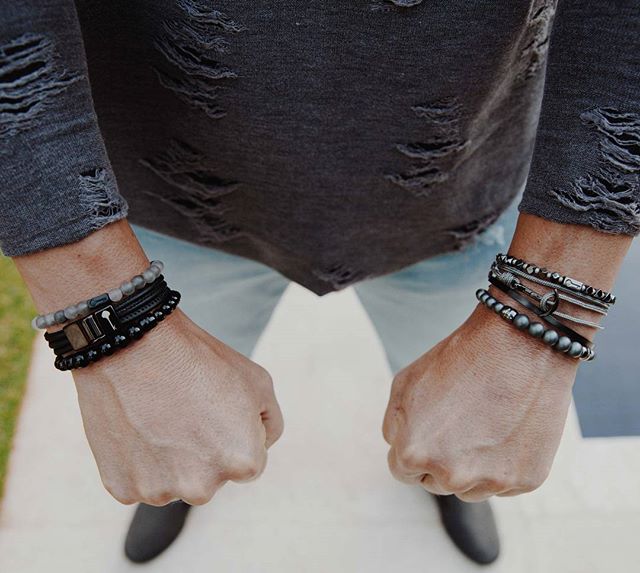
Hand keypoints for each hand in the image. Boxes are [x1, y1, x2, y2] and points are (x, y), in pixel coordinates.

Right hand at [74, 308, 282, 505]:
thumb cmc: (199, 361)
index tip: (215, 410)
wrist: (136, 345)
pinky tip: (137, 427)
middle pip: (210, 478)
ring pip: (173, 482)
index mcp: (243, 463)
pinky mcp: (123, 488)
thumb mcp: (258, 383)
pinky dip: (138, 461)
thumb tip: (261, 447)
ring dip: (169, 460)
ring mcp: (160, 491)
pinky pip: (138, 481)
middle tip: (186, 412)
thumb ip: (270, 424)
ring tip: (160, 416)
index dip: (234, 433)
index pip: (249, 464)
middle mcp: (203, 488)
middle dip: (203, 452)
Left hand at [382, 303, 576, 501]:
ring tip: (486, 422)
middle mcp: (451, 476)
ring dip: (473, 465)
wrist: (519, 343)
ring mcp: (490, 481)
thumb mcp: (405, 383)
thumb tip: (399, 451)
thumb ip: (394, 426)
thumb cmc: (460, 359)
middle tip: (461, 421)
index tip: (431, 428)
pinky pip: (504, 483)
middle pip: (436, 482)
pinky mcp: (525, 480)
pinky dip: (504, 462)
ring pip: (471, 488)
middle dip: (442, 458)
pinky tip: (509, 427)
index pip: (402, 471)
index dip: (414, 446)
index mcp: (413, 453)